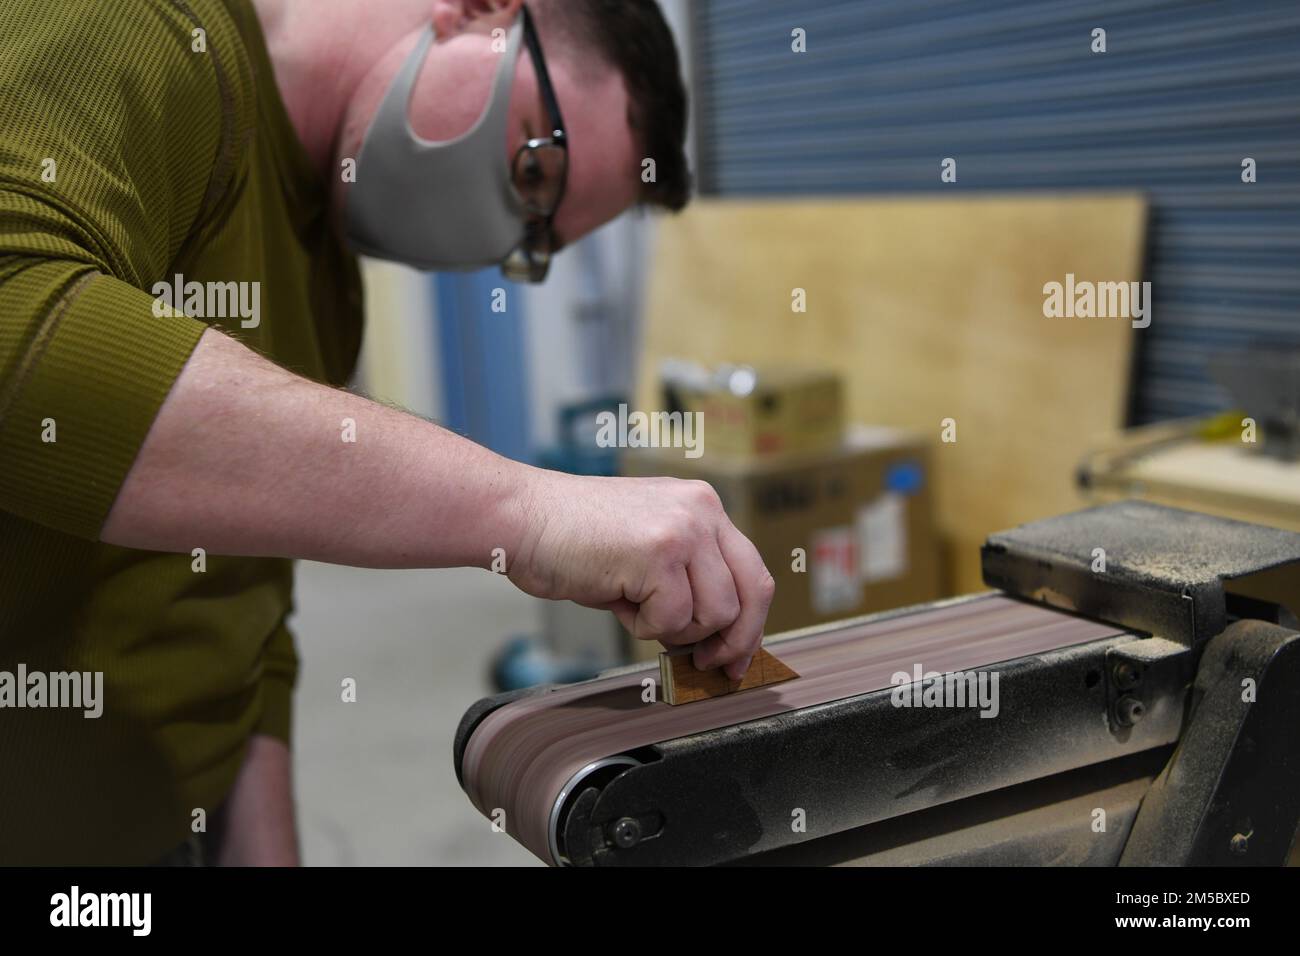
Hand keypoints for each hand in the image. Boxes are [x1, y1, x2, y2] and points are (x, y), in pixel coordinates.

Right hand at [508, 472, 775, 679]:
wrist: (520, 517)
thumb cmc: (571, 539)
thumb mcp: (646, 549)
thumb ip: (687, 578)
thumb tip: (713, 639)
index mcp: (702, 505)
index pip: (752, 571)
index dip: (751, 624)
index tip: (736, 658)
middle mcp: (702, 510)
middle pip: (752, 593)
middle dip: (733, 641)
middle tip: (707, 664)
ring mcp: (683, 529)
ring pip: (715, 613)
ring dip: (674, 629)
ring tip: (634, 606)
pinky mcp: (659, 552)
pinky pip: (673, 619)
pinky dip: (643, 626)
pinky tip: (617, 598)